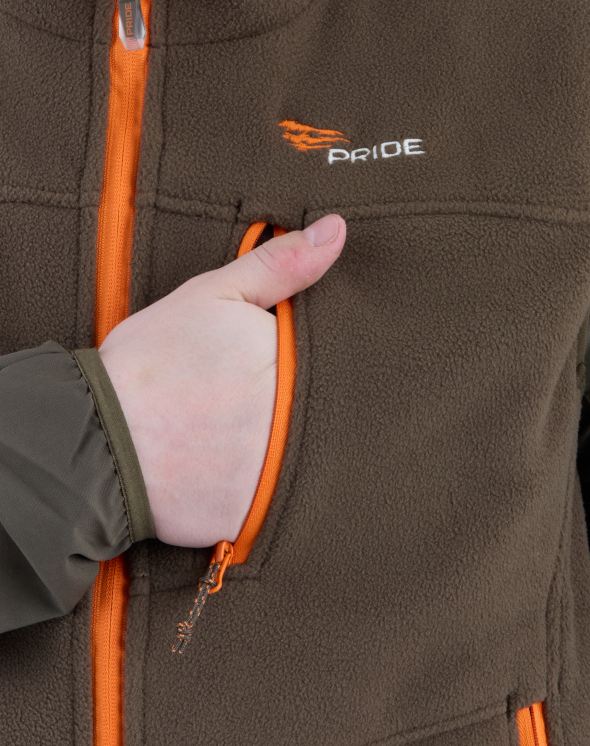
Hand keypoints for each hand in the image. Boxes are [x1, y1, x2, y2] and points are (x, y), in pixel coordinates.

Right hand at [98, 216, 345, 547]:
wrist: (93, 439)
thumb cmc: (152, 363)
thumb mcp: (213, 296)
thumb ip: (280, 265)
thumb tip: (336, 230)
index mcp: (293, 360)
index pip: (340, 358)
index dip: (326, 357)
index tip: (301, 360)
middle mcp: (293, 419)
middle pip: (328, 408)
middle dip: (311, 403)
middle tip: (257, 401)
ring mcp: (275, 471)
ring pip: (309, 457)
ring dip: (296, 447)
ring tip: (247, 436)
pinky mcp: (252, 515)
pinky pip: (278, 502)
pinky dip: (266, 489)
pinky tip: (238, 471)